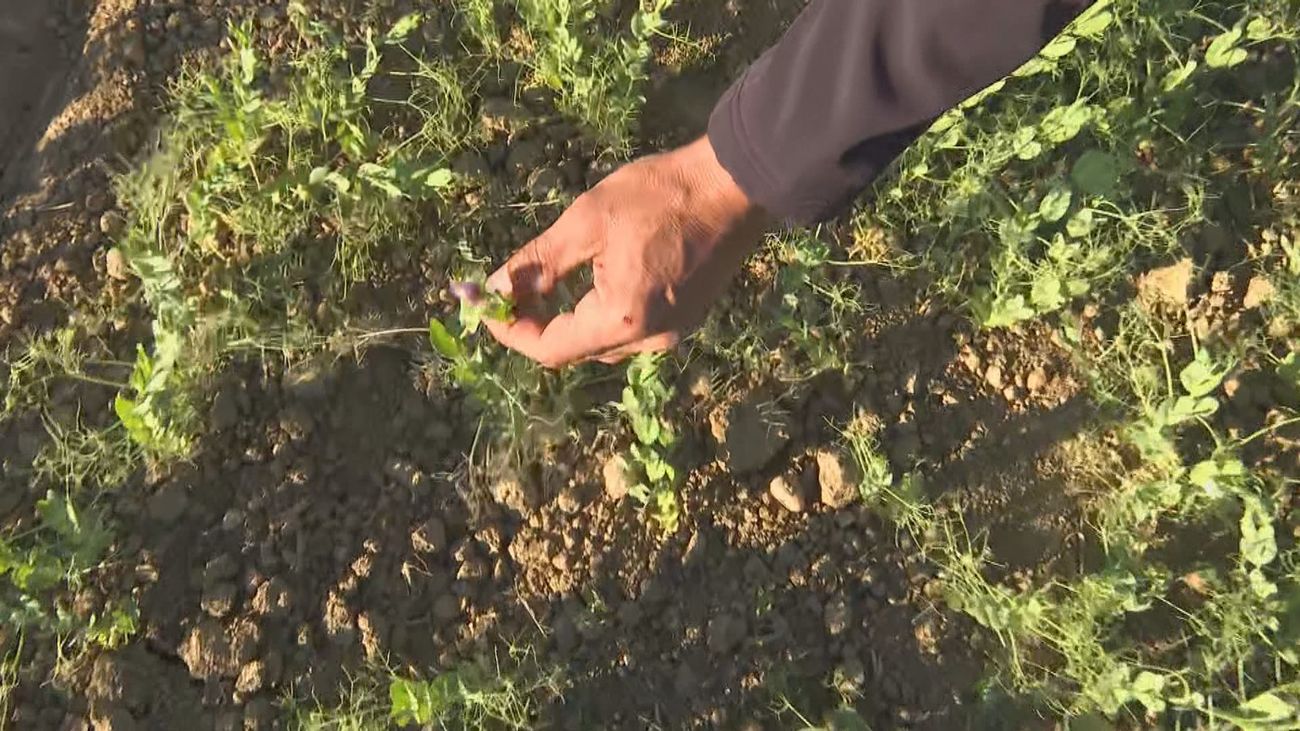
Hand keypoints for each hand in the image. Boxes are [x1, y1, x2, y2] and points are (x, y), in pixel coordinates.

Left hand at [484, 136, 768, 367]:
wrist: (735, 185)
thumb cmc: (660, 195)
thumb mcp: (587, 220)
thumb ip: (539, 263)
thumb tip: (497, 288)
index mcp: (622, 320)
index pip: (550, 349)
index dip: (511, 330)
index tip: (486, 302)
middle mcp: (650, 340)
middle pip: (576, 349)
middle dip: (537, 323)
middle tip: (511, 287)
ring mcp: (674, 332)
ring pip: (604, 340)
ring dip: (570, 318)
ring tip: (546, 281)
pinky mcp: (687, 317)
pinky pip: (632, 328)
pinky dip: (602, 311)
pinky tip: (593, 278)